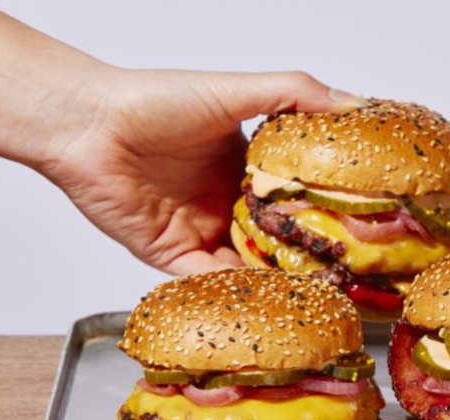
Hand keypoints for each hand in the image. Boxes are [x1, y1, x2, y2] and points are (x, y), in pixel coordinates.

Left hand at [37, 68, 365, 274]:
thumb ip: (294, 95)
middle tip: (346, 270)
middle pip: (277, 239)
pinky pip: (212, 284)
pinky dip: (237, 293)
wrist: (89, 126)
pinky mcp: (174, 258)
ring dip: (277, 282)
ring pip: (249, 268)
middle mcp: (225, 203)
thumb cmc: (154, 102)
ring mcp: (202, 232)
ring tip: (317, 293)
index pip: (296, 198)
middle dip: (307, 255)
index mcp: (245, 168)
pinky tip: (268, 299)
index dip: (325, 212)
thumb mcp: (236, 91)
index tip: (360, 224)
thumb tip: (353, 103)